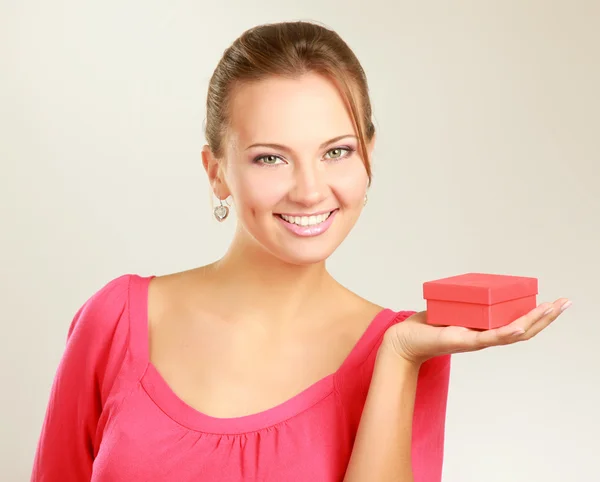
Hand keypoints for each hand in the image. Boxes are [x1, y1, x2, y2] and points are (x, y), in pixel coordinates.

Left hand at [382, 298, 571, 364]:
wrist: (404, 341)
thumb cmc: (427, 326)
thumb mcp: (453, 308)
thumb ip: (467, 301)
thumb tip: (476, 284)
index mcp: (486, 330)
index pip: (519, 323)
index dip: (539, 315)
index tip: (556, 302)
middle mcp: (485, 337)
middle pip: (524, 330)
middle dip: (547, 317)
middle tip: (565, 302)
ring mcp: (477, 341)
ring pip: (512, 334)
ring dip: (534, 322)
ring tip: (551, 309)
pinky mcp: (463, 341)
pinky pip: (489, 338)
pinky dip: (506, 332)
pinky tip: (520, 325)